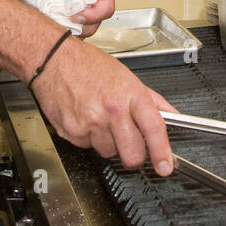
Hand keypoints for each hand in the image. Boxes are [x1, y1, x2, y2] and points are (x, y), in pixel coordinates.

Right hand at [32, 35, 177, 174]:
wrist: (53, 60)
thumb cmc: (88, 65)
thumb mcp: (127, 76)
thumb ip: (152, 100)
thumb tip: (171, 115)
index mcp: (129, 94)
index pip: (153, 128)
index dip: (162, 151)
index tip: (165, 166)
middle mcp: (111, 110)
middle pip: (132, 154)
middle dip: (134, 155)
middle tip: (131, 144)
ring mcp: (90, 123)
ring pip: (109, 153)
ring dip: (109, 143)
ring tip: (101, 119)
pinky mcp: (72, 132)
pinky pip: (88, 147)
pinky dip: (89, 138)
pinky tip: (86, 118)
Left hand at [35, 0, 113, 36]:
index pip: (107, 6)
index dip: (93, 15)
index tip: (75, 16)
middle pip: (97, 20)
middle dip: (82, 25)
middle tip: (63, 20)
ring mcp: (83, 2)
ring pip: (85, 25)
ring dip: (72, 27)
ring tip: (57, 19)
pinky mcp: (72, 7)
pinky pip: (73, 23)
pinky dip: (64, 25)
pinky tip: (53, 19)